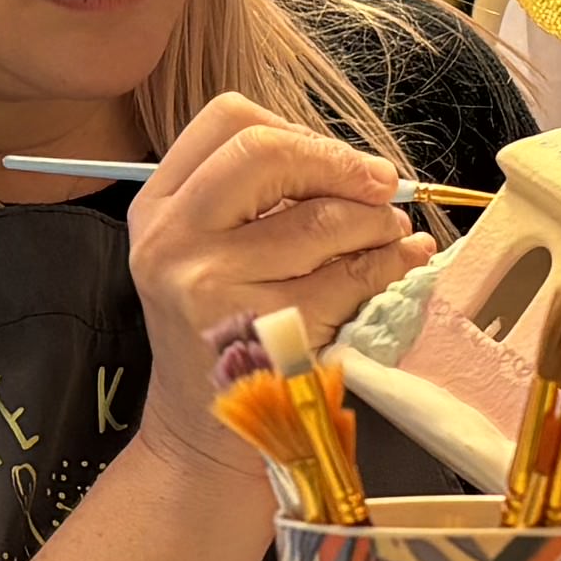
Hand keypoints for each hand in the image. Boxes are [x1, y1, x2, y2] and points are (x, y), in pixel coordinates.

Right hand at [124, 90, 421, 392]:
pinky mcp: (262, 332)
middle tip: (381, 186)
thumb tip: (358, 166)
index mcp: (159, 208)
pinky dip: (390, 266)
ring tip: (390, 235)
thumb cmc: (223, 336)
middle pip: (266, 152)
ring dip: (376, 221)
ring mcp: (210, 287)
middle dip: (340, 163)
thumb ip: (258, 200)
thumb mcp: (205, 256)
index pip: (228, 123)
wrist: (204, 438)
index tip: (335, 161)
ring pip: (319, 219)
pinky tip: (400, 266)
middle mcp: (172, 240)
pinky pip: (347, 278)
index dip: (297, 131)